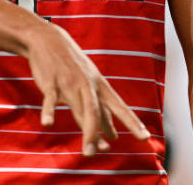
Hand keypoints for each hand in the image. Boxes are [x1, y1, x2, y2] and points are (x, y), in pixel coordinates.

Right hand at [26, 22, 149, 156]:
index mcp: (100, 86)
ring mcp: (69, 84)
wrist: (48, 40)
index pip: (119, 106)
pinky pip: (50, 100)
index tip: (145, 137)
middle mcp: (87, 85)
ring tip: (88, 152)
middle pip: (96, 111)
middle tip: (103, 152)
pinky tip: (48, 124)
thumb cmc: (72, 65)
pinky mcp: (51, 83)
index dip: (132, 122)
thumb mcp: (91, 83)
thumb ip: (101, 110)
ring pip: (79, 109)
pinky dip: (49, 112)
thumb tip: (113, 136)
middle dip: (100, 133)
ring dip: (85, 131)